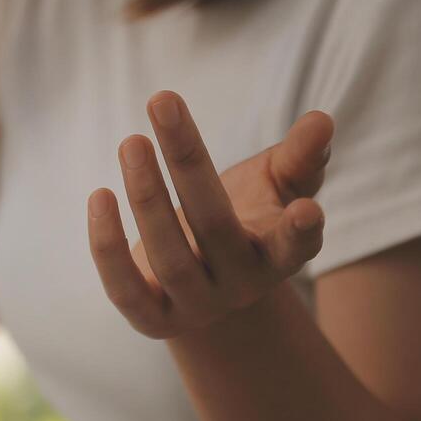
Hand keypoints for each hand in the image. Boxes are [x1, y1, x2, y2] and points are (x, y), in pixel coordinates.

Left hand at [87, 92, 335, 338]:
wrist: (206, 280)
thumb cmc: (247, 216)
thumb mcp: (276, 185)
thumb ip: (299, 158)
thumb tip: (321, 121)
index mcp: (277, 256)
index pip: (293, 247)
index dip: (300, 232)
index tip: (307, 209)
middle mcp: (239, 286)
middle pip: (214, 227)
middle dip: (187, 163)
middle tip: (162, 100)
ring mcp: (194, 307)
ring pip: (169, 257)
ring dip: (145, 196)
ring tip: (132, 142)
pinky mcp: (150, 320)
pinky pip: (124, 289)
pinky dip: (107, 247)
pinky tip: (99, 196)